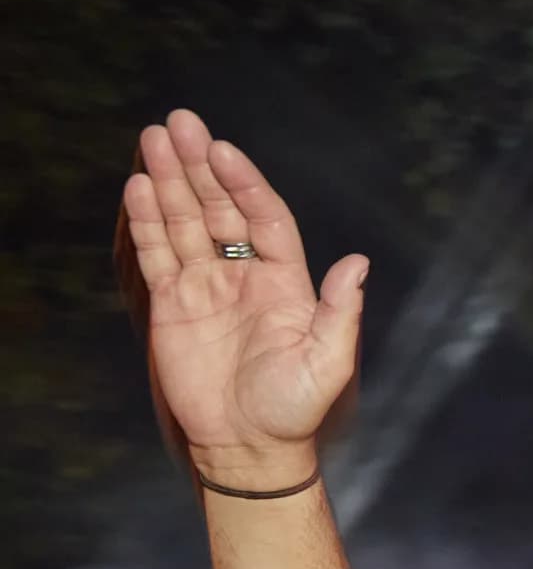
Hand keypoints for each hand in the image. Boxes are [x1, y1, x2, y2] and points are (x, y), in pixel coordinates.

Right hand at [123, 110, 363, 487]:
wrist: (249, 445)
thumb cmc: (294, 407)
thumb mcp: (328, 361)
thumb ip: (340, 311)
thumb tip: (358, 263)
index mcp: (286, 283)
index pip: (264, 218)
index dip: (244, 183)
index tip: (223, 151)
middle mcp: (244, 275)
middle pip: (219, 208)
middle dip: (200, 167)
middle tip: (179, 123)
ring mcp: (206, 287)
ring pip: (184, 222)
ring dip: (170, 180)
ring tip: (153, 138)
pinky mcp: (173, 304)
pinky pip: (158, 253)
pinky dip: (147, 220)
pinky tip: (138, 186)